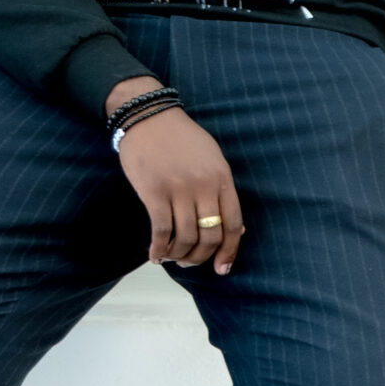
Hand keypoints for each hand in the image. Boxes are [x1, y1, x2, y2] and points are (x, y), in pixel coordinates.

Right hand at [106, 78, 243, 274]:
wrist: (148, 117)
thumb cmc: (180, 138)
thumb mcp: (212, 158)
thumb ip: (223, 191)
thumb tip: (237, 230)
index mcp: (222, 177)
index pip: (233, 224)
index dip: (229, 252)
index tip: (222, 268)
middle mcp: (203, 186)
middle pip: (210, 236)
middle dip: (201, 257)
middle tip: (190, 263)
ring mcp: (178, 189)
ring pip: (185, 238)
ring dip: (179, 255)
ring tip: (172, 258)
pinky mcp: (154, 192)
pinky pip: (161, 231)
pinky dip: (158, 249)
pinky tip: (154, 255)